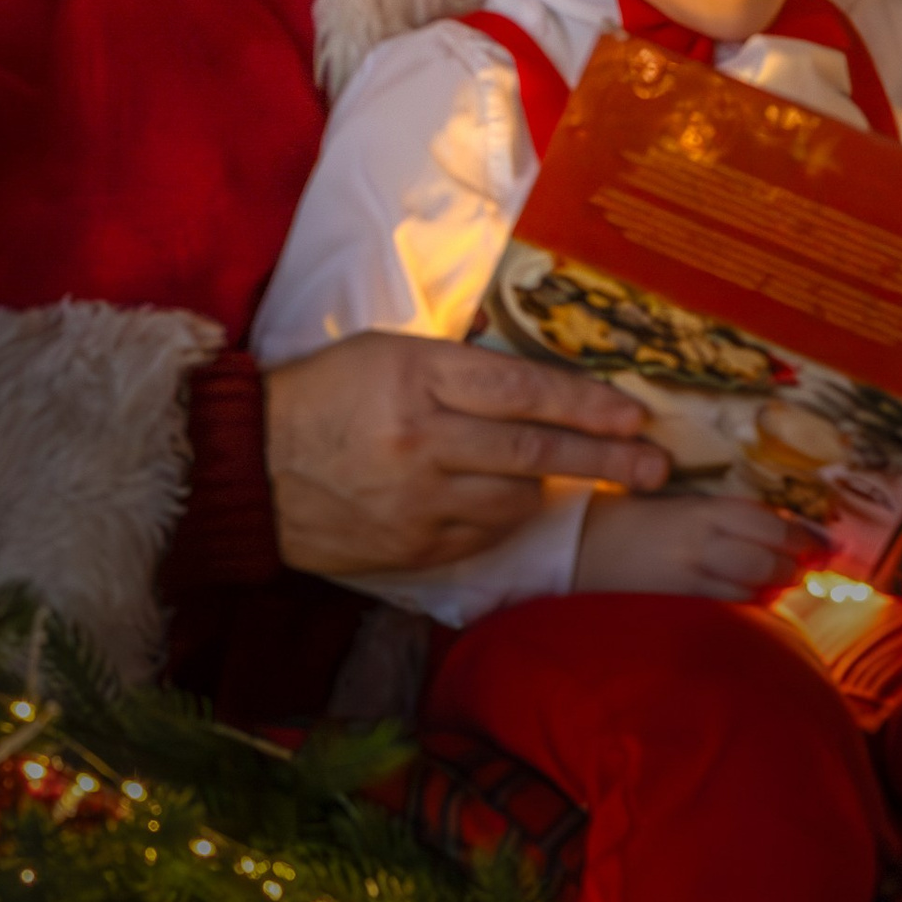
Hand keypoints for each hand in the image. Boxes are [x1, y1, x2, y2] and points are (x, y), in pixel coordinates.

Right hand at [264, 332, 668, 577]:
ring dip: (543, 487)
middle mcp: (422, 438)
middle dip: (607, 458)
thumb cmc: (321, 396)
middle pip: (537, 450)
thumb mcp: (384, 354)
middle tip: (654, 465)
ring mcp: (417, 500)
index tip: (633, 414)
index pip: (525, 389)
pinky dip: (499, 520)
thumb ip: (457, 370)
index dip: (588, 402)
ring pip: (516, 499)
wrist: (247, 466)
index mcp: (417, 376)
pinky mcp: (409, 547)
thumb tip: (537, 389)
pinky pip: (482, 536)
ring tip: (550, 476)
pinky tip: (496, 503)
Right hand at [571, 487, 816, 603]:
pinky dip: (749, 602)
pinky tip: (755, 599)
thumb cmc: (630, 515)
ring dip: (776, 586)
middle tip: (805, 566)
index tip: (818, 541)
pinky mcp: (678, 597)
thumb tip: (777, 528)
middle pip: (766, 558)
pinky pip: (727, 603)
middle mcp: (700, 540)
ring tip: (785, 583)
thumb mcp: (680, 503)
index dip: (798, 533)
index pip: (766, 521)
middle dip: (793, 565)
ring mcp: (689, 572)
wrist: (578, 543)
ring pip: (751, 586)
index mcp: (701, 508)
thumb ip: (724, 516)